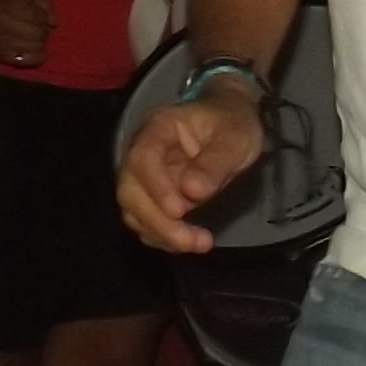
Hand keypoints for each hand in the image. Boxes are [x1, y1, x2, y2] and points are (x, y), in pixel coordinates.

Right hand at [0, 0, 52, 69]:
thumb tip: (54, 22)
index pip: (31, 15)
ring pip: (34, 47)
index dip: (40, 15)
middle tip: (38, 26)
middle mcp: (0, 26)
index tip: (39, 13)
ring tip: (34, 35)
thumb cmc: (3, 0)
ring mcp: (0, 44)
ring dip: (39, 41)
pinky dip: (36, 55)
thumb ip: (42, 1)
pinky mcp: (2, 57)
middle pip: (35, 32)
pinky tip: (33, 48)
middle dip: (41, 29)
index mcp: (2, 5)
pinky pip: (29, 61)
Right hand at [117, 91, 263, 252]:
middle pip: (130, 191)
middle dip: (157, 222)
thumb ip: (215, 162)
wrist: (230, 123)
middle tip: (192, 241)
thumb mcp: (235, 138)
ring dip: (161, 234)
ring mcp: (144, 176)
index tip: (180, 211)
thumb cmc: (232, 123)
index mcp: (159, 127)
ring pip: (134, 211)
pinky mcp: (152, 196)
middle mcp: (142, 152)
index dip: (156, 188)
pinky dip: (164, 237)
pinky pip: (146, 221)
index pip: (142, 158)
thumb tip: (193, 191)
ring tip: (200, 243)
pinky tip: (192, 242)